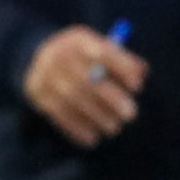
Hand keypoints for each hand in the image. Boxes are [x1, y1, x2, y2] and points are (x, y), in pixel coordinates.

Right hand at [25, 25, 146, 147]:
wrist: (37, 57)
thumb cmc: (83, 56)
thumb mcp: (100, 48)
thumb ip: (122, 59)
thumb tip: (142, 73)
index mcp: (78, 40)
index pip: (102, 52)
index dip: (122, 68)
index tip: (138, 86)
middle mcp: (59, 56)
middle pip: (86, 78)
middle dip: (111, 98)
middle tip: (131, 114)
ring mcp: (45, 76)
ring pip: (72, 99)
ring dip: (96, 116)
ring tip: (114, 128)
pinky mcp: (37, 94)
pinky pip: (57, 113)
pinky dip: (76, 128)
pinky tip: (92, 139)